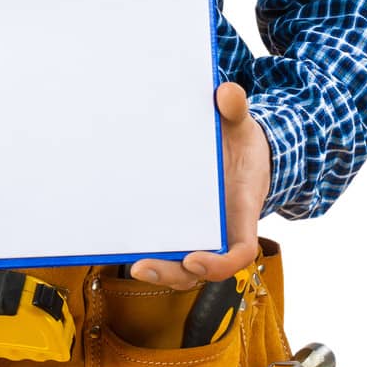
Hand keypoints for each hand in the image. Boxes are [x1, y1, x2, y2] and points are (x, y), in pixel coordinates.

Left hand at [129, 82, 270, 288]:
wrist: (238, 150)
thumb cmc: (242, 143)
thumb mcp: (242, 124)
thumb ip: (236, 109)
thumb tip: (226, 93)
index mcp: (242, 210)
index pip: (241, 251)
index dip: (219, 264)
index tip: (194, 258)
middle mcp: (221, 229)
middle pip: (201, 268)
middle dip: (173, 273)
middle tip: (143, 266)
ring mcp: (200, 230)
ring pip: (181, 264)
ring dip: (158, 269)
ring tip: (130, 262)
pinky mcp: (179, 223)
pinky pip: (167, 243)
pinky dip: (149, 248)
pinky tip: (124, 241)